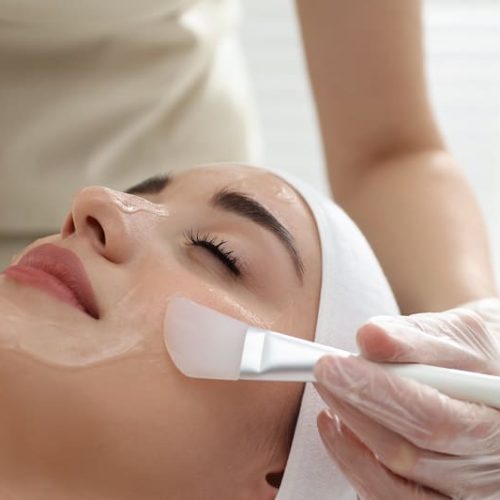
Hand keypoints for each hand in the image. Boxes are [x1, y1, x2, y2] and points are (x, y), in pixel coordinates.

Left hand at [314, 297, 499, 498]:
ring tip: (329, 393)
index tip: (331, 365)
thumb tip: (370, 337)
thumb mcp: (456, 335)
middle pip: (408, 452)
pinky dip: (354, 462)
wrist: (485, 379)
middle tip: (323, 372)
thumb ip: (416, 337)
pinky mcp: (437, 497)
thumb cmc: (472, 357)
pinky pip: (388, 498)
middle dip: (355, 408)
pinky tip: (337, 427)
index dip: (376, 392)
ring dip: (350, 432)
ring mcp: (465, 489)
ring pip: (394, 477)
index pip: (433, 416)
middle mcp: (488, 464)